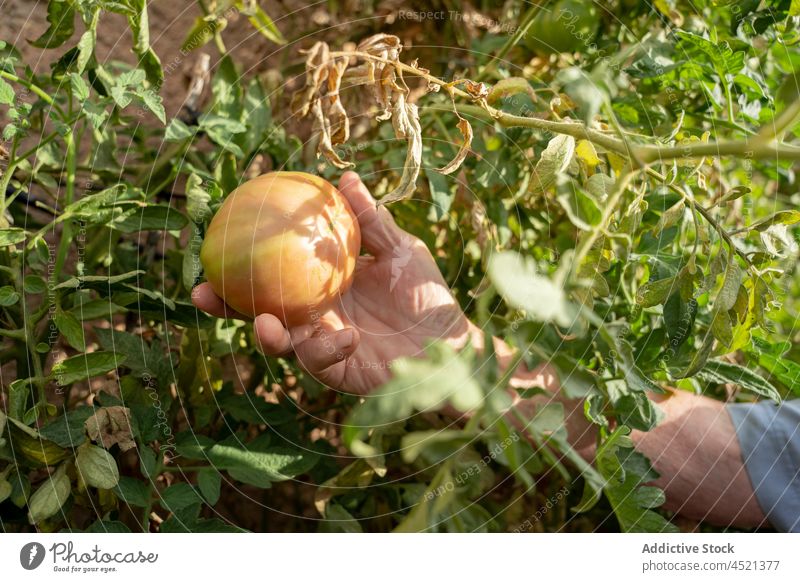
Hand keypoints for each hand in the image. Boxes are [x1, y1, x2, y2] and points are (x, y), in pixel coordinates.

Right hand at [192, 171, 474, 394]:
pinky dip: (328, 348)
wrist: (454, 342)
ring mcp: (323, 344)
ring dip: (267, 336)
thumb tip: (345, 177)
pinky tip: (348, 336)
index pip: (274, 272)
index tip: (217, 240)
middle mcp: (315, 314)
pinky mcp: (340, 372)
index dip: (243, 262)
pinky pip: (322, 361)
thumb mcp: (400, 250)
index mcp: (321, 285)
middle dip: (228, 306)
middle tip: (202, 292)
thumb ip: (371, 221)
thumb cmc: (428, 296)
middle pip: (261, 310)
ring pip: (281, 343)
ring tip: (264, 325)